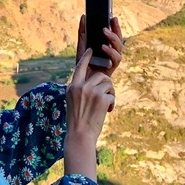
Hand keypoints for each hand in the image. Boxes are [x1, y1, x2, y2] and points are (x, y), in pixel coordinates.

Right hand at [64, 49, 114, 179]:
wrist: (80, 135)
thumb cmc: (77, 121)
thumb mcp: (73, 102)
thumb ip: (80, 89)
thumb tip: (93, 80)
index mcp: (72, 86)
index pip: (80, 66)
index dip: (87, 57)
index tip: (92, 49)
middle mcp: (81, 87)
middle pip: (100, 75)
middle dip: (106, 84)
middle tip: (105, 96)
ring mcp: (91, 92)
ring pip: (108, 83)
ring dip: (110, 93)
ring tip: (105, 105)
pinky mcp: (101, 99)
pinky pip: (112, 95)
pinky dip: (112, 104)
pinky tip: (107, 112)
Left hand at [76, 14, 124, 76]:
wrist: (81, 81)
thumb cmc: (83, 64)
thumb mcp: (82, 45)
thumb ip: (83, 32)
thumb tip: (84, 16)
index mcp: (107, 46)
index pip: (114, 34)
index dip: (115, 25)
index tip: (112, 16)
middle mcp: (112, 52)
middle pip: (119, 39)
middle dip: (116, 29)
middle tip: (111, 20)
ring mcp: (113, 60)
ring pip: (119, 48)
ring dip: (113, 38)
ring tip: (105, 32)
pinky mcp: (112, 68)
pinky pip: (116, 59)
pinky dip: (110, 52)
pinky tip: (103, 47)